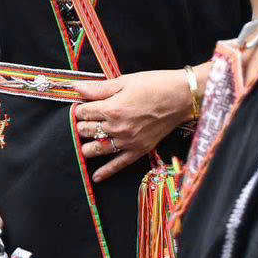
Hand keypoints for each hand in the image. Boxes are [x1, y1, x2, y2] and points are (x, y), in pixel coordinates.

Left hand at [68, 69, 194, 180]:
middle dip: (81, 125)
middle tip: (84, 120)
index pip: (83, 113)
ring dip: (87, 146)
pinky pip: (119, 164)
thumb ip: (97, 88)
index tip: (81, 106)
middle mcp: (118, 128)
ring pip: (97, 149)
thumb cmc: (154, 85)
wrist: (182, 97)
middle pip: (86, 131)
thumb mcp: (123, 81)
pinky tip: (96, 177)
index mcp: (112, 109)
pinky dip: (106, 171)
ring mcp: (128, 141)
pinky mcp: (140, 150)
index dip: (79, 108)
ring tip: (83, 143)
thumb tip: (75, 87)